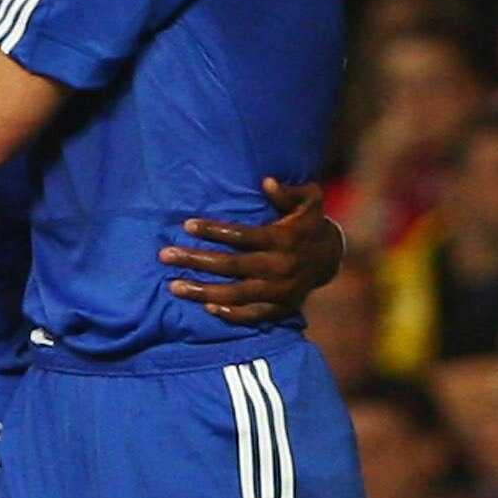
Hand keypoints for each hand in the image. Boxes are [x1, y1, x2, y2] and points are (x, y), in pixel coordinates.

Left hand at [162, 177, 343, 322]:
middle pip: (231, 266)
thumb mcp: (309, 200)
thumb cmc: (309, 222)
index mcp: (284, 240)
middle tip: (165, 255)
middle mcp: (281, 266)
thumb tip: (267, 182)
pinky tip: (206, 307)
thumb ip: (287, 192)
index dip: (214, 231)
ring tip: (174, 286)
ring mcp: (281, 290)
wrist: (331, 257)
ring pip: (236, 294)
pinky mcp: (283, 307)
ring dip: (203, 292)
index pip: (243, 236)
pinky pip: (254, 315)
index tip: (186, 225)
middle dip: (196, 261)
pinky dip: (231, 314)